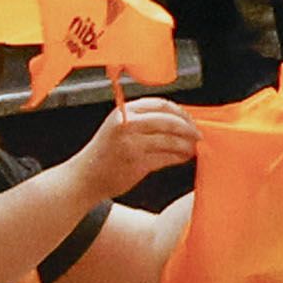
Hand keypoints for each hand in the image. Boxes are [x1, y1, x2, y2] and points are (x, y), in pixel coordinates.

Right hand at [71, 93, 198, 196]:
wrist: (84, 178)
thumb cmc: (106, 153)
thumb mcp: (119, 127)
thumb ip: (143, 120)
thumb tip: (182, 120)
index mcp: (124, 112)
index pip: (161, 105)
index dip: (180, 112)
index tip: (191, 120)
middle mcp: (127, 125)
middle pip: (169, 121)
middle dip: (189, 129)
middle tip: (199, 135)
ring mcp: (131, 144)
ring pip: (171, 141)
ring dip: (187, 145)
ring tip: (193, 148)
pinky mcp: (136, 163)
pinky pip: (166, 157)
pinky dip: (179, 157)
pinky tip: (184, 158)